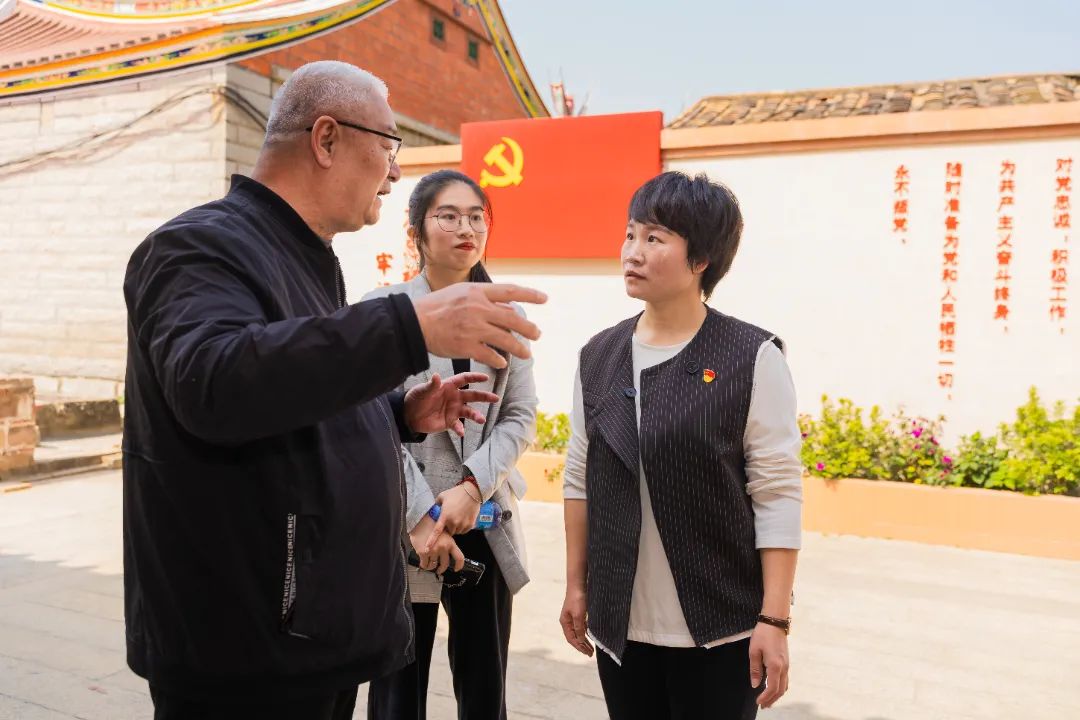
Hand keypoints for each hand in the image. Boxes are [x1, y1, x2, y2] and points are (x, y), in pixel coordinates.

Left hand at [404, 372, 497, 435]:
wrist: (409, 415)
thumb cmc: (416, 398)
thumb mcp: (422, 391)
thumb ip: (431, 385)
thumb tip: (436, 376)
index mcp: (449, 386)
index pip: (464, 379)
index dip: (475, 377)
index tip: (486, 377)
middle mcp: (454, 397)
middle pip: (472, 395)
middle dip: (484, 397)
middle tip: (495, 398)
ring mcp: (453, 410)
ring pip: (469, 412)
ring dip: (476, 415)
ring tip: (482, 420)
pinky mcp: (450, 422)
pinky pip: (458, 426)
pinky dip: (460, 429)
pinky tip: (461, 433)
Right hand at [409, 515, 463, 574]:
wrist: (420, 520)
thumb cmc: (432, 525)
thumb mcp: (445, 533)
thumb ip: (448, 544)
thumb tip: (448, 554)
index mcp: (450, 543)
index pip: (459, 557)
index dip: (459, 565)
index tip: (456, 569)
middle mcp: (443, 548)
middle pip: (445, 564)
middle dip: (442, 569)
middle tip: (440, 570)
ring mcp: (433, 551)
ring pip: (433, 565)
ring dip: (431, 566)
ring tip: (430, 564)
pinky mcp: (423, 553)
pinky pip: (425, 564)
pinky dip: (424, 565)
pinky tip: (424, 563)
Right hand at [412, 283, 545, 368]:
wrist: (414, 323)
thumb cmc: (437, 307)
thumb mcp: (461, 293)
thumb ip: (485, 299)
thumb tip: (510, 308)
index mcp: (477, 292)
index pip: (510, 291)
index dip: (530, 294)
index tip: (545, 299)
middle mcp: (478, 308)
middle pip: (513, 319)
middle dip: (529, 328)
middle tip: (538, 334)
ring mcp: (473, 328)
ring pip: (506, 339)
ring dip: (520, 348)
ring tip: (527, 353)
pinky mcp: (466, 346)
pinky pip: (490, 355)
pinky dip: (499, 359)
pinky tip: (503, 362)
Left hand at [427, 484, 481, 540]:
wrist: (472, 492)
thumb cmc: (456, 493)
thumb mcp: (442, 496)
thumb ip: (436, 504)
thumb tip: (433, 509)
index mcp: (445, 516)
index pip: (436, 531)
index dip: (431, 541)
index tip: (427, 549)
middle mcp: (454, 522)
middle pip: (448, 531)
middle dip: (448, 527)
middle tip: (450, 518)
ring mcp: (463, 524)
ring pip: (457, 532)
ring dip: (456, 527)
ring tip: (458, 516)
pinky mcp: (470, 525)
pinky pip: (464, 530)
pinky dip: (463, 527)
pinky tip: (463, 517)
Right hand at [559, 584, 592, 656]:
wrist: (578, 584)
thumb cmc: (577, 599)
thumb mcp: (578, 615)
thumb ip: (579, 628)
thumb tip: (581, 640)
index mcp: (565, 622)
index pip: (571, 639)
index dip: (579, 647)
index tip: (587, 653)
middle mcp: (568, 621)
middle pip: (575, 637)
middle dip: (582, 646)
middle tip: (590, 654)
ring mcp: (573, 617)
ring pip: (579, 632)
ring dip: (584, 640)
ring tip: (591, 648)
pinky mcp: (578, 613)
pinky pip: (582, 626)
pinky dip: (586, 633)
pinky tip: (591, 636)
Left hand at [749, 622, 789, 708]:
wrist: (775, 622)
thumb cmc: (762, 635)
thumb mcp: (754, 651)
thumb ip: (755, 669)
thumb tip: (755, 685)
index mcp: (775, 665)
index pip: (772, 687)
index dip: (765, 697)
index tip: (758, 702)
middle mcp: (784, 668)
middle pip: (780, 690)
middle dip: (771, 700)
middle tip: (763, 706)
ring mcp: (787, 666)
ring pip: (785, 686)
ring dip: (777, 695)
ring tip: (768, 701)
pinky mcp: (787, 663)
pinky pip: (785, 680)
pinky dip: (780, 688)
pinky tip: (773, 689)